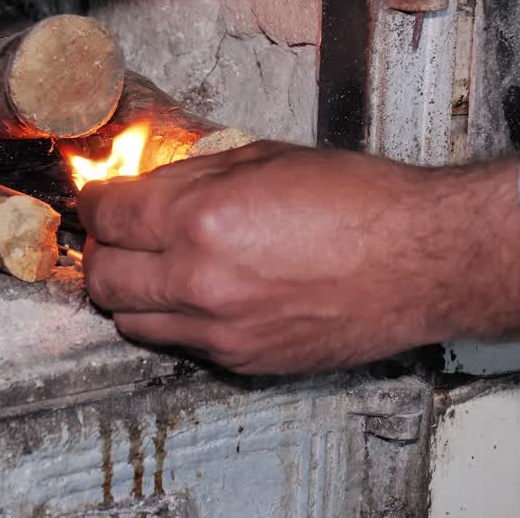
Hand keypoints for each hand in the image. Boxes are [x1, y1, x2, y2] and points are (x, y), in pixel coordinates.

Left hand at [77, 141, 519, 373]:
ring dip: (131, 291)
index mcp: (201, 218)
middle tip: (119, 233)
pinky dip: (177, 320)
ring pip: (130, 321)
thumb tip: (154, 184)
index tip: (103, 198)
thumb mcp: (268, 159)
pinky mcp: (244, 360)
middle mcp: (200, 281)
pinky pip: (181, 344)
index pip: (106, 213)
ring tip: (153, 268)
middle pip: (102, 276)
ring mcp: (220, 330)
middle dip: (102, 249)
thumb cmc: (363, 204)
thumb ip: (197, 175)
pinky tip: (201, 295)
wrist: (422, 261)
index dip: (97, 201)